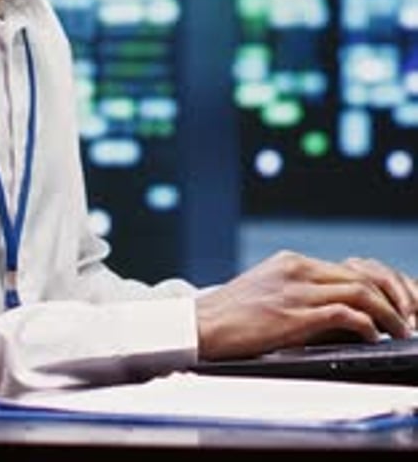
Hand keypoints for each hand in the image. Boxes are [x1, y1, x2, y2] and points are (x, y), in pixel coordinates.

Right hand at [196, 250, 415, 360]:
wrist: (202, 325)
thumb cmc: (230, 316)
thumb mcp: (265, 291)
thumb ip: (296, 291)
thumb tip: (330, 310)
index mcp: (291, 262)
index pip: (346, 268)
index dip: (374, 287)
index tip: (390, 305)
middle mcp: (297, 270)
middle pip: (359, 275)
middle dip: (389, 297)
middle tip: (405, 317)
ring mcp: (296, 290)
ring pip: (358, 291)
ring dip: (386, 312)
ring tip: (399, 330)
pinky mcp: (294, 314)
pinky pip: (343, 313)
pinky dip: (366, 324)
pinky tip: (373, 338)